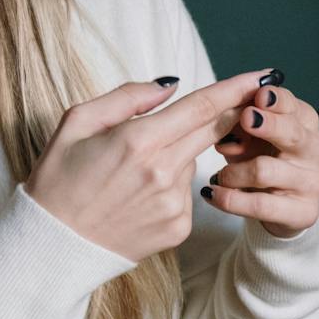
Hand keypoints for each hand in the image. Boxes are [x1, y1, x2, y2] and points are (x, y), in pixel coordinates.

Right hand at [25, 73, 262, 261]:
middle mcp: (164, 172)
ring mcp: (176, 203)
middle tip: (243, 99)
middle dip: (230, 114)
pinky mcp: (180, 227)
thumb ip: (128, 98)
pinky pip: (187, 193)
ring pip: (193, 162)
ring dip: (178, 155)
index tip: (263, 75)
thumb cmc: (59, 179)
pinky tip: (140, 197)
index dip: (235, 89)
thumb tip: (170, 84)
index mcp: (138, 141)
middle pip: (212, 131)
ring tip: (134, 171)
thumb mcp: (77, 123)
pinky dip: (171, 186)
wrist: (56, 243)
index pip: (201, 107)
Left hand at [204, 72, 318, 238]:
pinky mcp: (303, 211)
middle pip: (293, 133)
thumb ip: (239, 122)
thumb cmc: (259, 159)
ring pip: (266, 170)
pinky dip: (231, 199)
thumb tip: (228, 115)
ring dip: (233, 172)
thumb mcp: (247, 136)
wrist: (274, 206)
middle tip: (247, 120)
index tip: (259, 95)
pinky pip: (261, 204)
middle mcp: (314, 149)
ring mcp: (312, 181)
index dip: (276, 100)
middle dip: (269, 124)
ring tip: (220, 176)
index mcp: (303, 122)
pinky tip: (212, 194)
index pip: (293, 106)